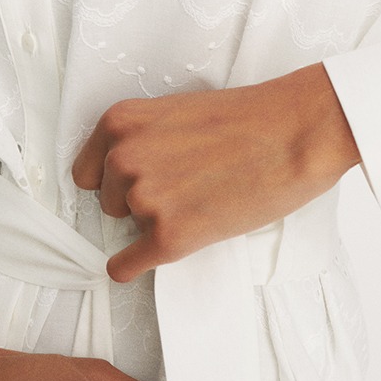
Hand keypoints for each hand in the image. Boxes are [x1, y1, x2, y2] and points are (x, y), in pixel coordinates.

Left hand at [72, 63, 359, 282]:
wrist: (294, 133)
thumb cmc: (247, 120)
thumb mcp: (176, 113)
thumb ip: (144, 139)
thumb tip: (126, 176)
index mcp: (120, 122)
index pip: (86, 172)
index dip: (114, 181)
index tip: (136, 185)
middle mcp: (122, 159)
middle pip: (107, 202)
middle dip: (139, 201)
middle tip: (185, 189)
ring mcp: (145, 199)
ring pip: (126, 229)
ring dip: (155, 225)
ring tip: (199, 204)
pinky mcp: (169, 236)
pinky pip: (126, 266)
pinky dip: (131, 267)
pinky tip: (139, 263)